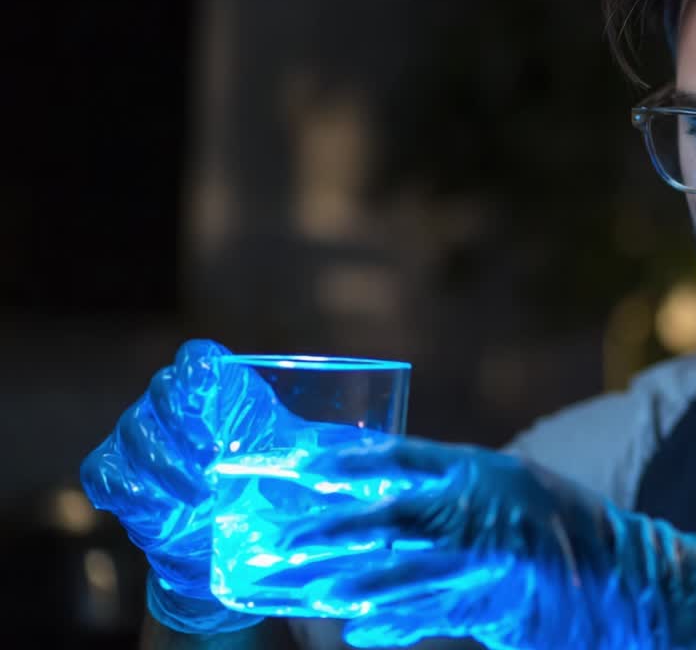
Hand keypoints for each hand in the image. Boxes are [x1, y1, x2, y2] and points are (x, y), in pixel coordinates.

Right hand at [79, 339, 359, 633]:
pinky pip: (104, 471)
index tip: (214, 385)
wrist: (231, 544)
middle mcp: (176, 409)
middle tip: (211, 457)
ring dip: (162, 462)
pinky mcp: (119, 478)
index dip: (200, 368)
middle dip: (183, 422)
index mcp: (223, 395)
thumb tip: (382, 449)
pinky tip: (156, 505)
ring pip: (133, 431)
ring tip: (198, 493)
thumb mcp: (305, 466)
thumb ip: (333, 449)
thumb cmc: (273, 491)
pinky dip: (124, 485)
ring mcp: (142, 441)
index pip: (199, 359)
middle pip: (162, 390)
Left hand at [218, 435, 695, 649]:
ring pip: (402, 567)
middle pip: (388, 514)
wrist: (631, 577)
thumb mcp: (504, 490)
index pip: (398, 455)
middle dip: (325, 527)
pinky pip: (437, 611)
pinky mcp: (503, 600)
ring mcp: (493, 554)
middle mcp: (483, 504)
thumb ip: (446, 490)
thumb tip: (373, 487)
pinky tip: (360, 628)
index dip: (340, 458)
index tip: (286, 465)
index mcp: (479, 468)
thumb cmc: (557, 529)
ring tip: (295, 585)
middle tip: (272, 540)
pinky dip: (397, 620)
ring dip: (343, 578)